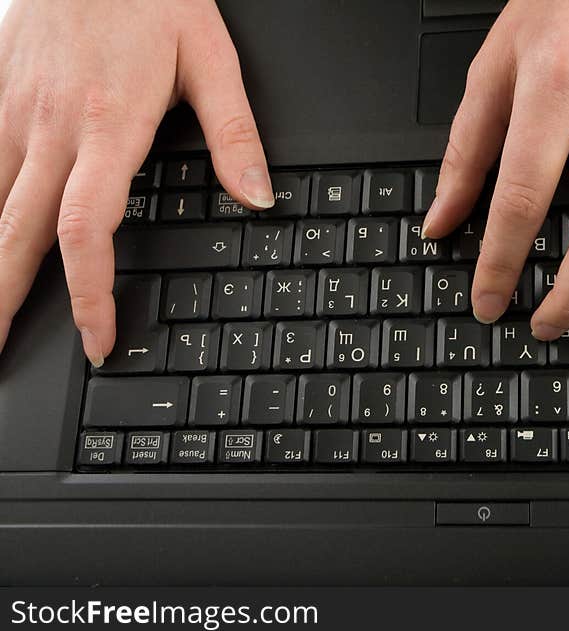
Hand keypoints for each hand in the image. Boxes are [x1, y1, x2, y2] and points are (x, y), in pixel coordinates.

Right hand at [0, 0, 273, 364]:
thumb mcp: (209, 56)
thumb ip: (234, 133)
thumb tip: (258, 196)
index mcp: (108, 127)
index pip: (87, 232)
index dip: (89, 294)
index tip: (97, 338)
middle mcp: (50, 129)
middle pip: (18, 234)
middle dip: (6, 301)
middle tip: (1, 352)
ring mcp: (14, 113)